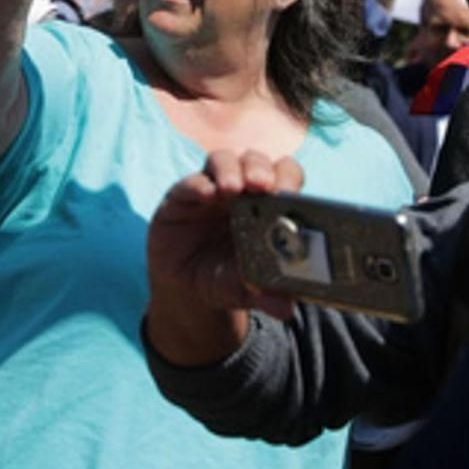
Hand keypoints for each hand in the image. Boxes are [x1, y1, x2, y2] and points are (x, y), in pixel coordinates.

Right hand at [145, 150, 306, 366]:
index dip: (288, 179)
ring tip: (232, 188)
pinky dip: (198, 185)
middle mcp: (240, 190)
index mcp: (266, 206)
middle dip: (260, 169)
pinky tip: (206, 195)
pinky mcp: (181, 196)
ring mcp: (210, 189)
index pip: (284, 176)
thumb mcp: (244, 289)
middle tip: (262, 185)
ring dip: (230, 170)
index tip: (288, 194)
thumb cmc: (224, 279)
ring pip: (223, 160)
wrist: (183, 287)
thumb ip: (265, 294)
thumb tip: (287, 308)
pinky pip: (190, 181)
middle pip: (255, 161)